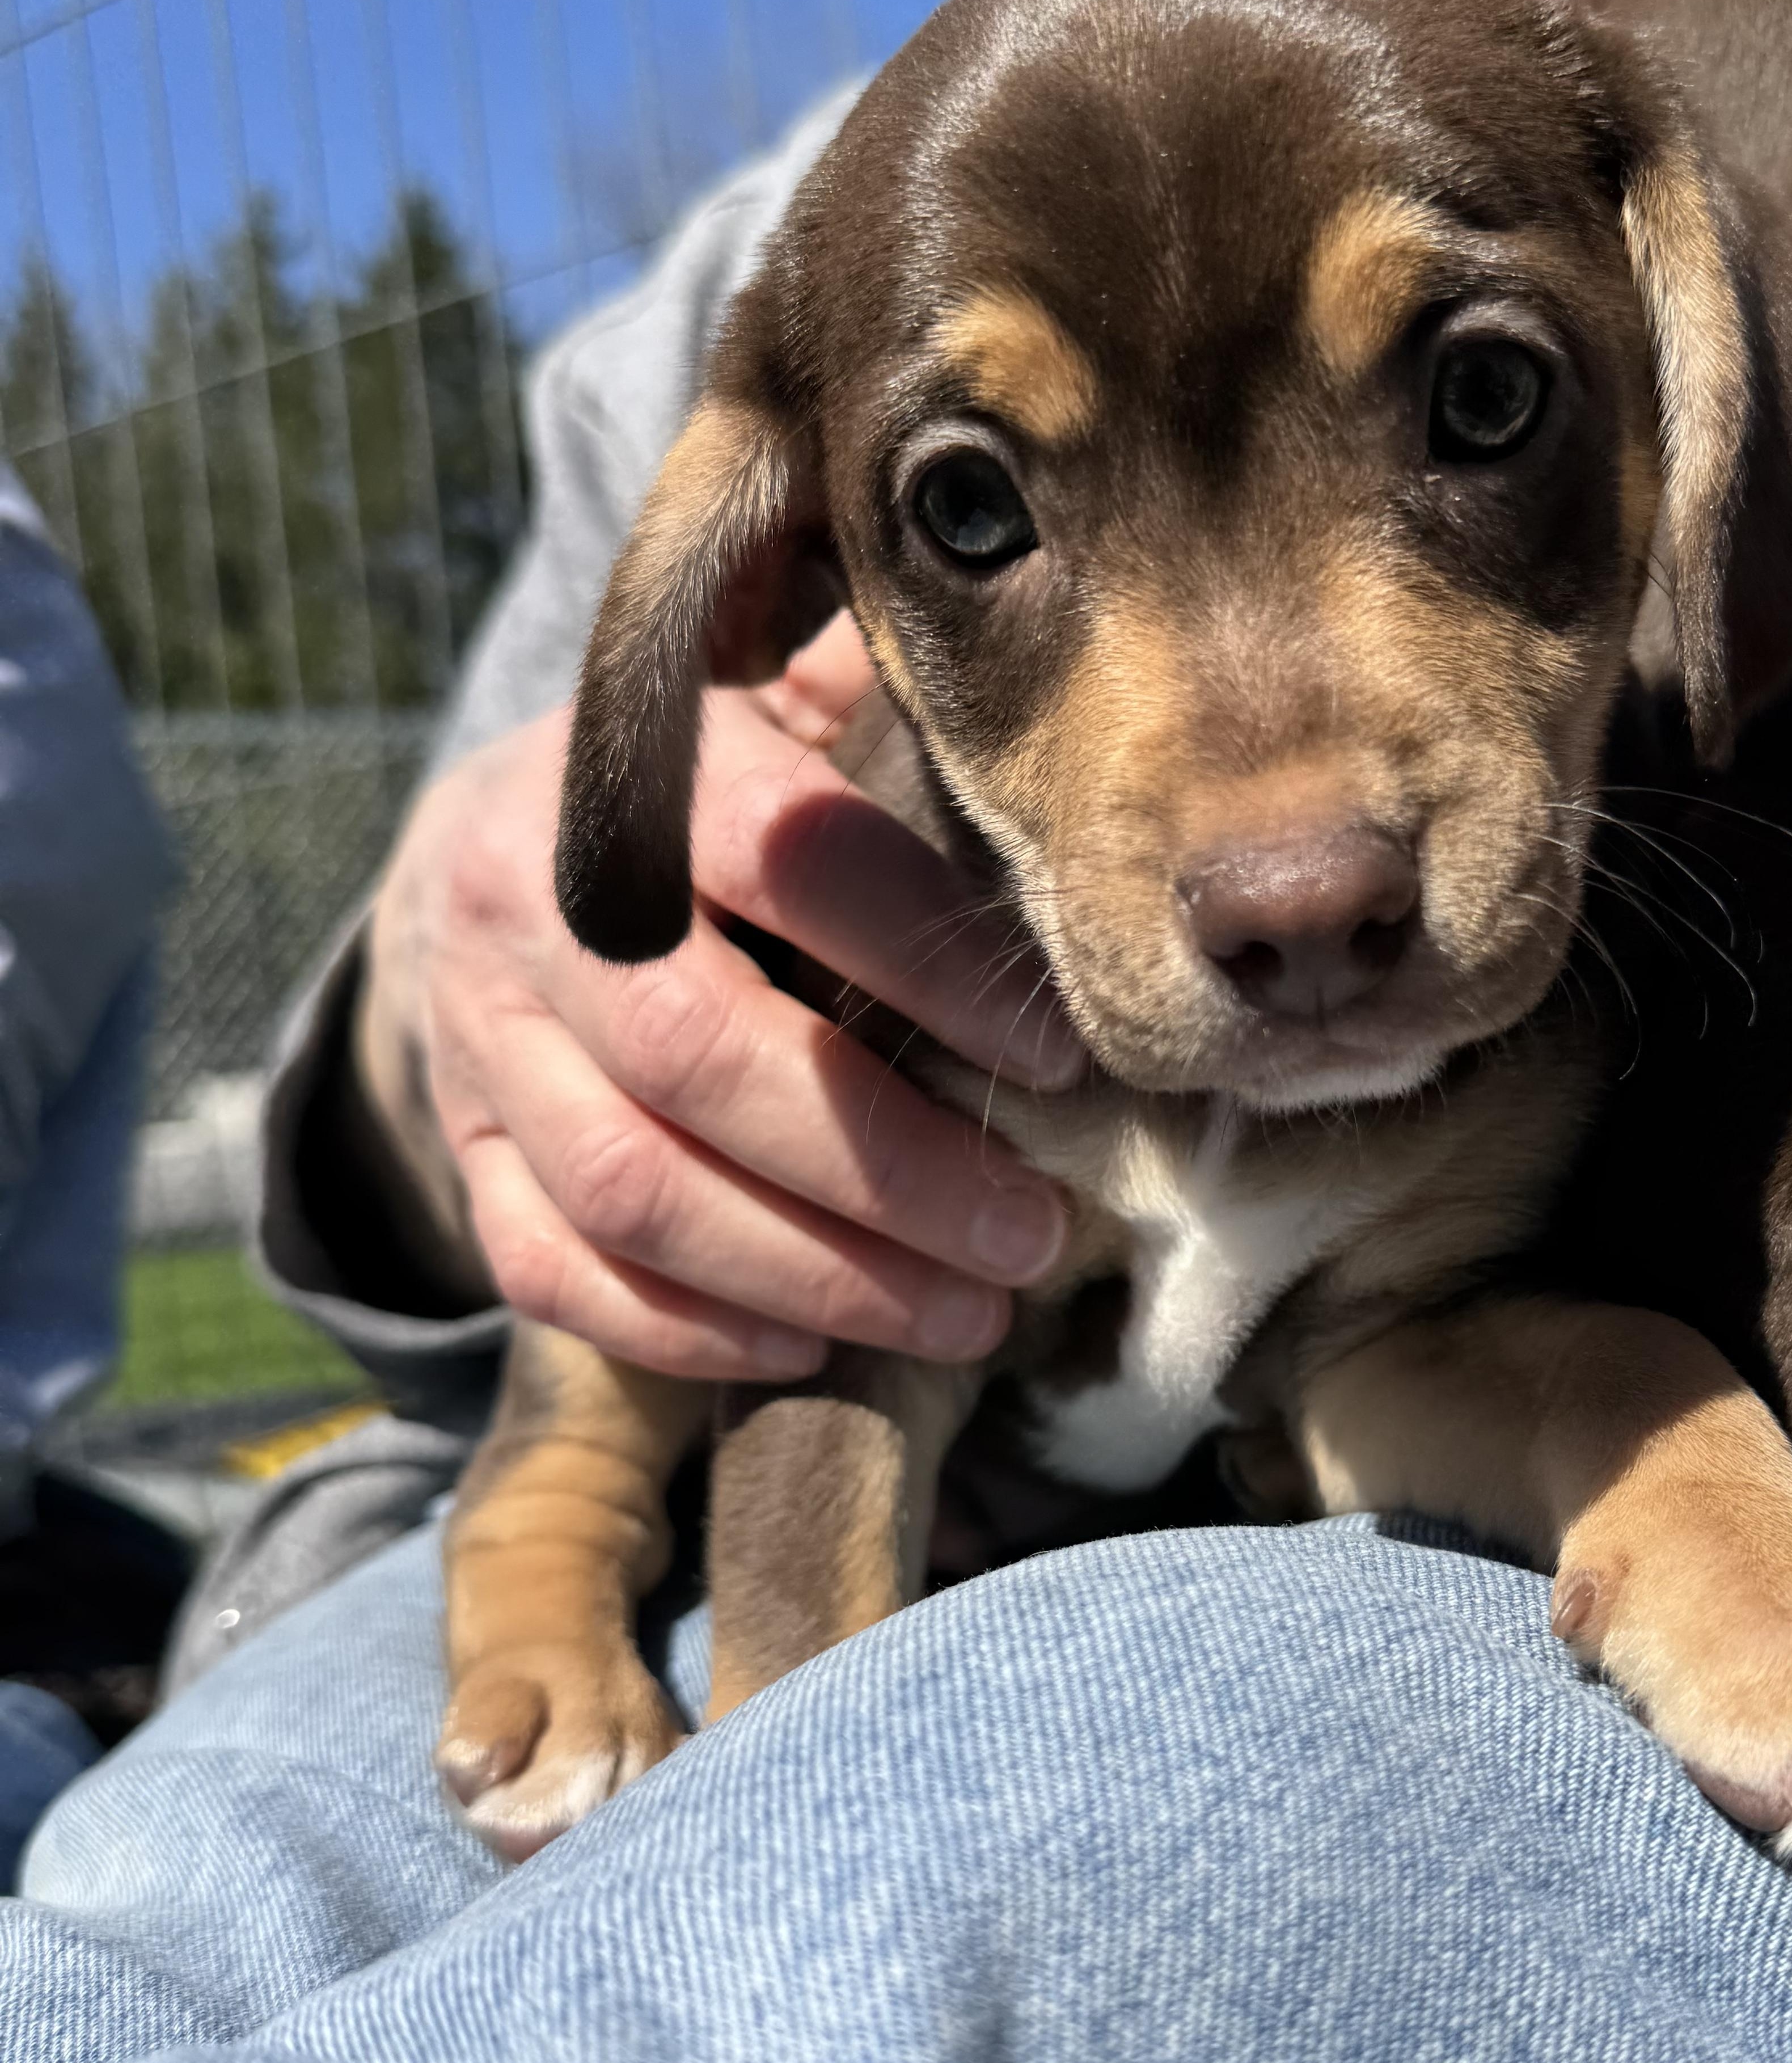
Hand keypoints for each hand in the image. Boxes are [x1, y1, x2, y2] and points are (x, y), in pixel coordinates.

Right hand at [363, 613, 1083, 1379]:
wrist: (481, 854)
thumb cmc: (696, 800)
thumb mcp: (768, 722)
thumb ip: (871, 722)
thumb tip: (1029, 712)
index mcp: (633, 781)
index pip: (788, 861)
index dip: (925, 967)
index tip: (1058, 1061)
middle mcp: (533, 910)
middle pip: (707, 1059)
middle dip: (890, 1172)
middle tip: (1032, 1236)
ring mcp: (480, 1043)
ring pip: (635, 1189)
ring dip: (817, 1276)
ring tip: (967, 1317)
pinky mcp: (463, 1151)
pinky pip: (553, 1272)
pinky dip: (689, 1331)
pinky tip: (815, 1350)